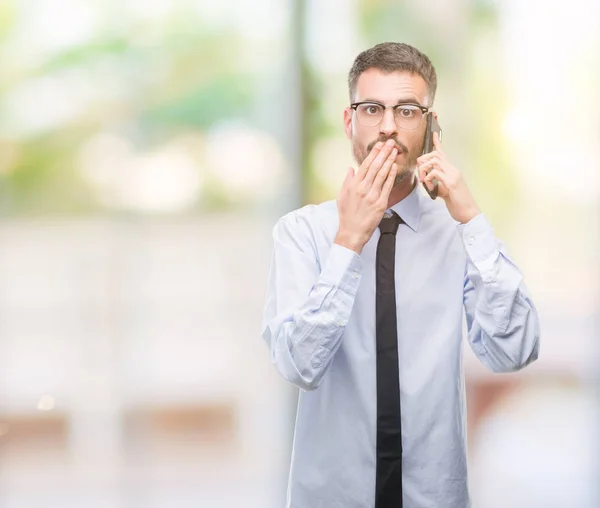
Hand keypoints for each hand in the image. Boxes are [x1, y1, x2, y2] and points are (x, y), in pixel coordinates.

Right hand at [335, 139, 398, 253]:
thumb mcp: (342, 196)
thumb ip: (347, 181)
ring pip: (383, 174)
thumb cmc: (346, 215)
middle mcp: (363, 188)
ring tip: (395, 151)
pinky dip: (391, 175)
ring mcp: (372, 196)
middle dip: (384, 153)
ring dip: (389, 161)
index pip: (365, 165)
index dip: (374, 153)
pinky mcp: (380, 203)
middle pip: (376, 166)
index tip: (379, 144)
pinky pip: (387, 186)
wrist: (352, 232)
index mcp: (353, 185)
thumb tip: (351, 168)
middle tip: (391, 142)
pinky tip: (394, 167)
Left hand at [417, 132, 479, 223]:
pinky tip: (428, 185)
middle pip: (435, 154)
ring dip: (424, 169)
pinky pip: (436, 173)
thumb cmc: (457, 202)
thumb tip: (425, 181)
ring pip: (435, 161)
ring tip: (423, 180)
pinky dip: (428, 177)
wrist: (468, 212)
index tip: (434, 133)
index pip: (443, 153)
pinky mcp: (452, 183)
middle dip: (423, 160)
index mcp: (452, 170)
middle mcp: (453, 170)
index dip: (438, 142)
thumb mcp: (443, 191)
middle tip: (420, 172)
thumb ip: (436, 183)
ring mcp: (453, 175)